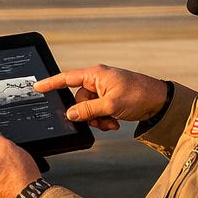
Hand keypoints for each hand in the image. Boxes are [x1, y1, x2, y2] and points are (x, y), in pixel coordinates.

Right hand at [37, 64, 168, 131]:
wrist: (160, 101)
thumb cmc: (138, 95)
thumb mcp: (111, 105)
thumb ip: (88, 110)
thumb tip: (70, 114)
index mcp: (96, 75)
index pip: (67, 78)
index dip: (51, 83)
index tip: (37, 87)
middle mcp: (98, 80)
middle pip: (79, 99)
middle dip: (87, 113)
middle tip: (100, 120)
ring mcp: (105, 89)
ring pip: (89, 108)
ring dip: (97, 118)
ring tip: (111, 122)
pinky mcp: (111, 98)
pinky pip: (99, 110)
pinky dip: (104, 118)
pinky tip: (115, 122)